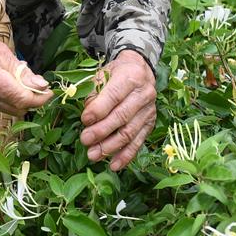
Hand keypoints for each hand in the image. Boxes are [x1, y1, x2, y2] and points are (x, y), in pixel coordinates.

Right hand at [0, 29, 52, 114]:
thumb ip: (20, 71)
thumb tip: (41, 84)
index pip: (24, 100)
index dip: (41, 98)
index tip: (50, 91)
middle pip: (19, 108)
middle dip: (32, 98)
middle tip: (35, 82)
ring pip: (10, 109)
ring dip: (19, 98)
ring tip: (15, 78)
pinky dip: (6, 98)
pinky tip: (2, 83)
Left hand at [80, 50, 155, 170]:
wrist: (140, 70)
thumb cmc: (116, 73)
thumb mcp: (103, 74)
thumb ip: (94, 93)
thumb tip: (87, 117)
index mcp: (130, 77)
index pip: (114, 96)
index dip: (99, 110)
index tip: (84, 120)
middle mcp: (143, 94)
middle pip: (122, 117)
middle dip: (102, 131)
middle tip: (85, 140)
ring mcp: (149, 110)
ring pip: (129, 132)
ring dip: (110, 147)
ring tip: (93, 155)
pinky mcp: (150, 124)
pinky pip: (138, 142)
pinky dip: (126, 156)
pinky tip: (113, 165)